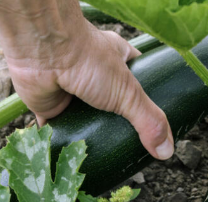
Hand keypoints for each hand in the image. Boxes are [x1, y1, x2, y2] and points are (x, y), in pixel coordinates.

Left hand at [0, 0, 173, 159]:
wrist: (41, 51)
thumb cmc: (88, 59)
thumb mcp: (129, 91)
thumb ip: (149, 120)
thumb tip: (166, 151)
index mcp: (118, 59)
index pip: (139, 80)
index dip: (147, 99)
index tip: (154, 121)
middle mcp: (95, 73)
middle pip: (113, 103)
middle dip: (119, 123)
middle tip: (132, 145)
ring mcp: (72, 90)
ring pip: (88, 117)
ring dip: (93, 133)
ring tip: (106, 155)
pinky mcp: (51, 105)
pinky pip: (61, 128)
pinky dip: (66, 140)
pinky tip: (74, 154)